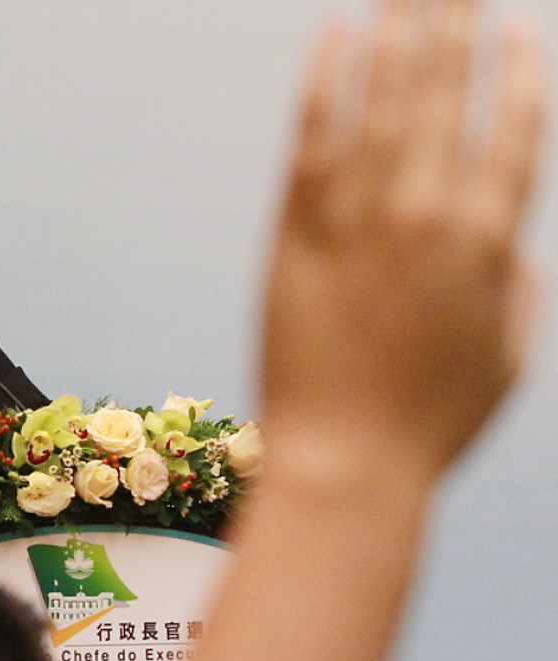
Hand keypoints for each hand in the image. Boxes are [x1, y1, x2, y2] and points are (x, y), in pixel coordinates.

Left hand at [262, 0, 543, 478]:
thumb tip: (519, 243)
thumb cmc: (430, 421)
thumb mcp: (506, 361)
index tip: (514, 27)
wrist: (344, 461)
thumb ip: (519, 289)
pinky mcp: (296, 232)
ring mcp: (358, 219)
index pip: (513, 133)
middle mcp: (426, 215)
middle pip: (447, 96)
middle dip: (453, 25)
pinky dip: (323, 84)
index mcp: (488, 243)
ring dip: (396, 34)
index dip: (516, 75)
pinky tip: (331, 36)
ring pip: (381, 103)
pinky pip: (312, 141)